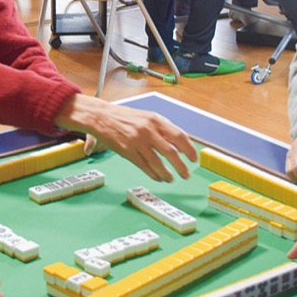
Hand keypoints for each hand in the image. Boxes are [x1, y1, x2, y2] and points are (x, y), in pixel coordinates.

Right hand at [56, 95, 195, 181]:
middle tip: (186, 175)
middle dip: (181, 166)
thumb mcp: (148, 117)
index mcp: (156, 120)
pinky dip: (154, 174)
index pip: (179, 136)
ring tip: (172, 179)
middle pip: (171, 152)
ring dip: (167, 174)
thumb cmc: (127, 118)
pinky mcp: (128, 152)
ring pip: (158, 163)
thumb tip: (180, 146)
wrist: (103, 117)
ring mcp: (137, 142)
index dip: (189, 149)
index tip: (193, 159)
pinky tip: (159, 178)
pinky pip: (145, 167)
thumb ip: (163, 129)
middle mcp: (148, 130)